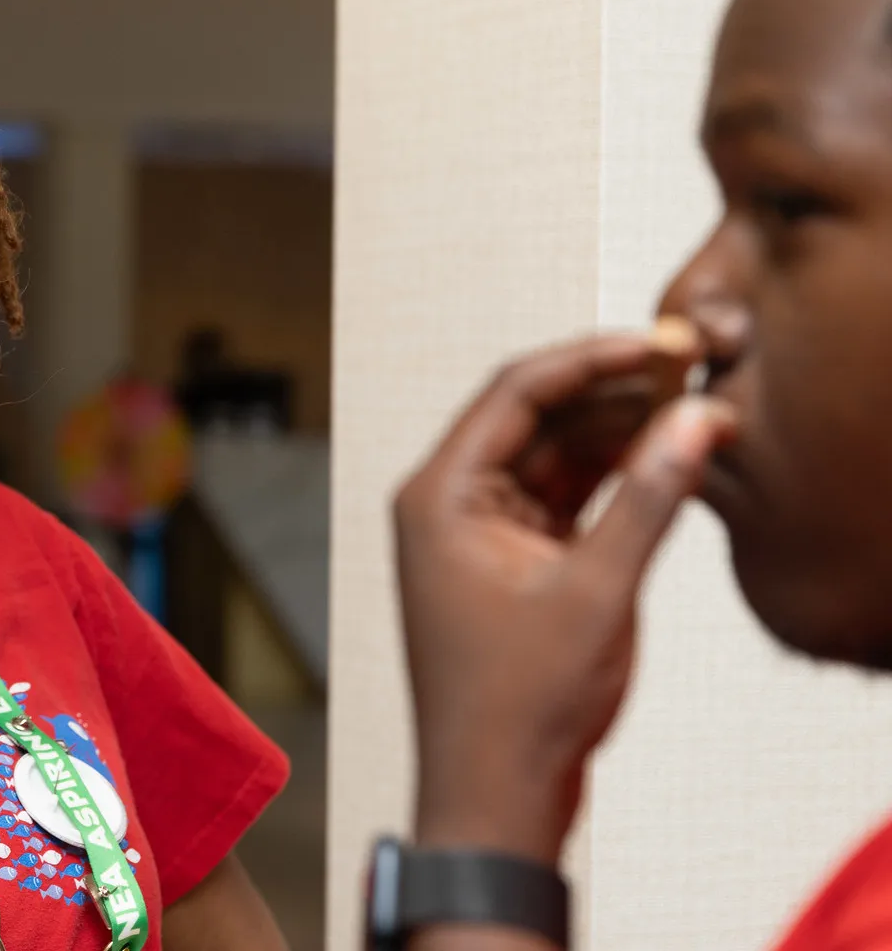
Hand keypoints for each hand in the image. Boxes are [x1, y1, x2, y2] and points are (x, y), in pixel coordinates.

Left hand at [393, 330, 735, 864]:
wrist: (495, 792)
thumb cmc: (520, 705)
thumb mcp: (596, 592)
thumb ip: (647, 500)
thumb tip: (695, 420)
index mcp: (439, 494)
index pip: (515, 390)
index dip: (592, 358)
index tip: (663, 343)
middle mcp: (448, 502)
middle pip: (535, 416)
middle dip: (615, 394)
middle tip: (694, 374)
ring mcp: (477, 531)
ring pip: (554, 454)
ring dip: (619, 435)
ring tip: (696, 416)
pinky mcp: (510, 560)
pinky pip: (563, 496)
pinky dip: (612, 481)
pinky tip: (669, 464)